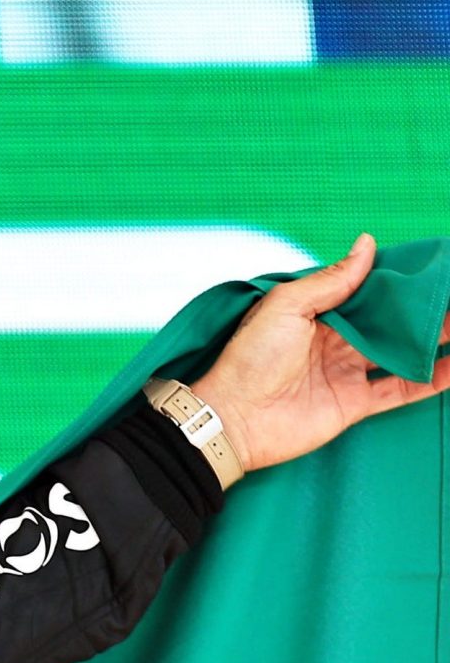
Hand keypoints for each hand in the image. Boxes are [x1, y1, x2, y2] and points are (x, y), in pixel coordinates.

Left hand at [190, 234, 449, 475]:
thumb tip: (367, 244)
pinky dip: (433, 378)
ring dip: (437, 337)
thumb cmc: (249, 359)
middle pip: (393, 320)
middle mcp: (338, 341)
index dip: (402, 280)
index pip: (371, 291)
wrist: (233, 418)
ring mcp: (349, 372)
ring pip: (404, 351)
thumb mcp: (286, 306)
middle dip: (426, 308)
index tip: (436, 267)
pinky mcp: (355, 404)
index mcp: (320, 314)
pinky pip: (402, 389)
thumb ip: (331, 280)